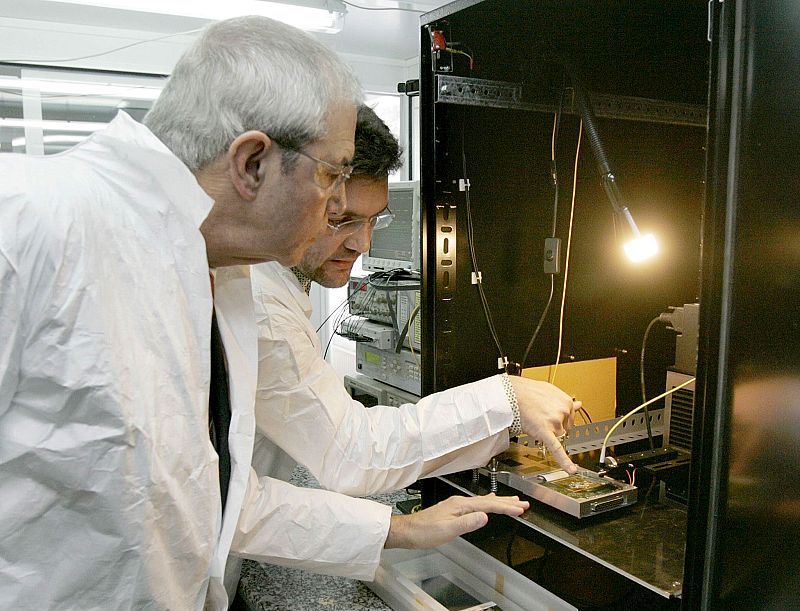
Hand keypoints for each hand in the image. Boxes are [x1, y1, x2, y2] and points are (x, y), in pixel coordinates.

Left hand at [384, 493, 528, 549]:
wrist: (408, 531)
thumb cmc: (424, 531)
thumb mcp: (448, 530)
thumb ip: (467, 523)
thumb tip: (485, 516)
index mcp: (461, 505)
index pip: (489, 505)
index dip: (506, 508)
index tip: (520, 509)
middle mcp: (460, 502)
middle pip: (488, 501)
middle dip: (507, 502)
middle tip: (524, 504)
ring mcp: (457, 505)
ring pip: (484, 502)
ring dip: (499, 502)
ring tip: (512, 502)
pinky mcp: (454, 510)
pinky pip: (477, 505)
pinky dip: (488, 504)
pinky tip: (488, 505)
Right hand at [508, 376, 578, 473]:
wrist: (511, 394)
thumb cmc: (526, 391)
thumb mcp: (550, 390)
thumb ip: (565, 401)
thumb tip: (578, 404)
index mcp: (566, 402)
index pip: (570, 417)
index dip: (560, 419)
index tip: (554, 418)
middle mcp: (563, 412)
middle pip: (564, 428)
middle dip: (554, 426)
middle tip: (541, 417)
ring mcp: (555, 423)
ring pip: (557, 436)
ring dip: (548, 432)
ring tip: (536, 421)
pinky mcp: (546, 433)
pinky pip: (556, 449)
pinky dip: (565, 462)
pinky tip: (570, 469)